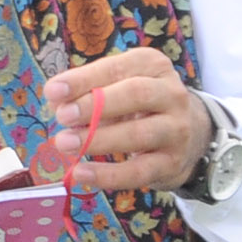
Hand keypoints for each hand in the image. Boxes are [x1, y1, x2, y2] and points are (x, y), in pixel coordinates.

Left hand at [41, 48, 209, 197]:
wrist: (188, 134)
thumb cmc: (139, 104)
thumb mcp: (117, 87)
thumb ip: (87, 91)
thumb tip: (56, 101)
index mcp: (152, 66)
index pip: (116, 68)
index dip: (83, 79)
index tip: (53, 91)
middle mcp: (171, 93)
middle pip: (135, 94)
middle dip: (95, 105)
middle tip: (62, 116)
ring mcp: (176, 129)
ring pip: (138, 134)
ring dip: (98, 139)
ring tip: (64, 143)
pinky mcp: (172, 162)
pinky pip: (139, 171)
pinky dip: (108, 175)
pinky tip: (80, 174)